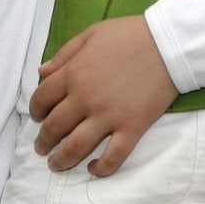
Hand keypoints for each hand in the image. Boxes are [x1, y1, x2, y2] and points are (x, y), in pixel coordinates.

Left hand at [29, 15, 178, 175]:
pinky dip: (101, 168)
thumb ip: (64, 54)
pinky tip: (93, 169)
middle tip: (42, 148)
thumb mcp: (91, 34)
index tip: (38, 117)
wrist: (168, 43)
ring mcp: (109, 116)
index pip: (42, 99)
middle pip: (55, 127)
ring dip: (62, 160)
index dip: (36, 111)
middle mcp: (86, 98)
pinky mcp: (132, 128)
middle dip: (44, 141)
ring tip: (56, 165)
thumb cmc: (129, 35)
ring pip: (77, 147)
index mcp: (73, 73)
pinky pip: (113, 157)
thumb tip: (41, 72)